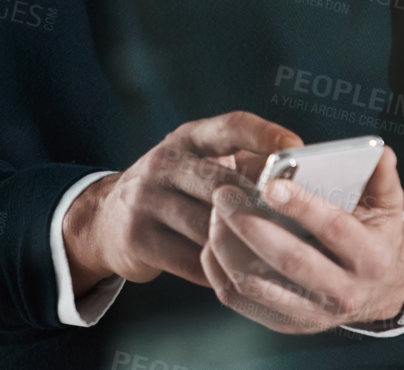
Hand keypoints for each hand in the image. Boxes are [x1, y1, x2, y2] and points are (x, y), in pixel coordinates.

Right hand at [63, 111, 300, 291]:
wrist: (106, 218)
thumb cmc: (175, 188)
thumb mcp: (199, 163)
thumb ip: (242, 165)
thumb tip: (298, 179)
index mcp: (188, 137)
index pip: (230, 126)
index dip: (264, 134)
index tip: (296, 147)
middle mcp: (164, 162)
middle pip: (221, 182)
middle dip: (258, 203)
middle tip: (294, 221)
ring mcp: (146, 200)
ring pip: (207, 227)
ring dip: (242, 244)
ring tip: (276, 256)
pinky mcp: (137, 238)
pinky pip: (190, 261)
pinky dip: (220, 271)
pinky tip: (241, 276)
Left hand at [202, 145, 403, 332]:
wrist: (375, 291)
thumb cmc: (374, 236)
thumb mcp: (387, 207)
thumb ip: (382, 178)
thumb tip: (381, 151)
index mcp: (371, 257)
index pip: (334, 228)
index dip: (301, 206)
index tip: (269, 183)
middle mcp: (344, 292)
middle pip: (290, 260)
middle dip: (251, 225)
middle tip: (224, 193)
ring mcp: (313, 313)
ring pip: (258, 284)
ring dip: (228, 247)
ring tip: (214, 213)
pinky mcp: (287, 323)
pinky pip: (242, 301)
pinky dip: (221, 272)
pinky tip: (213, 241)